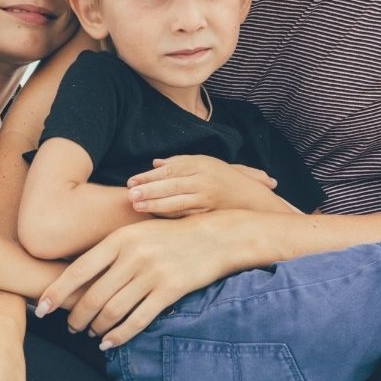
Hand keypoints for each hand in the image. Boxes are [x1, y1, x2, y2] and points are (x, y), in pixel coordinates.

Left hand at [34, 210, 249, 348]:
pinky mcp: (169, 291)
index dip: (56, 292)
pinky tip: (109, 343)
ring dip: (97, 327)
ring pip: (113, 310)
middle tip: (70, 327)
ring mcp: (152, 273)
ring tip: (91, 333)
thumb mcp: (137, 232)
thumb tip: (80, 279)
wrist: (214, 236)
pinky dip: (119, 335)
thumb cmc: (169, 235)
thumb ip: (111, 251)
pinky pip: (137, 320)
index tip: (41, 308)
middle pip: (93, 295)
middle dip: (76, 316)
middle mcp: (133, 255)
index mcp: (120, 238)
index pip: (79, 270)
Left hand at [126, 156, 278, 217]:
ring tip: (136, 206)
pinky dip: (169, 217)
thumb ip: (179, 162)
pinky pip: (186, 216)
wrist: (251, 199)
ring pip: (177, 201)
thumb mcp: (203, 163)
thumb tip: (155, 163)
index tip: (131, 181)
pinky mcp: (209, 214)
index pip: (169, 170)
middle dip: (148, 190)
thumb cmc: (223, 178)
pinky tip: (154, 218)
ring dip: (155, 204)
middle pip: (171, 185)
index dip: (148, 176)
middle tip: (129, 195)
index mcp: (200, 164)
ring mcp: (207, 198)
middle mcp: (204, 180)